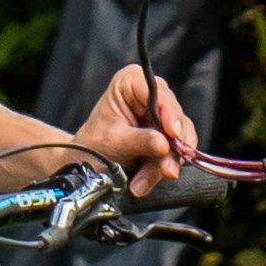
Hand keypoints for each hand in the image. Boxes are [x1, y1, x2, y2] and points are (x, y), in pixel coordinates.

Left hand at [67, 62, 200, 193]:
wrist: (86, 162)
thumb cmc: (93, 144)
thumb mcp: (113, 141)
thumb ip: (140, 141)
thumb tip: (163, 145)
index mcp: (132, 81)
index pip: (159, 95)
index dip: (170, 115)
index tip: (174, 135)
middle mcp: (151, 94)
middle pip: (175, 120)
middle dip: (170, 150)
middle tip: (166, 170)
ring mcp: (161, 116)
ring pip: (179, 141)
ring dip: (164, 165)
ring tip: (141, 183)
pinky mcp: (167, 136)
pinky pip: (176, 153)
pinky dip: (160, 170)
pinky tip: (142, 182)